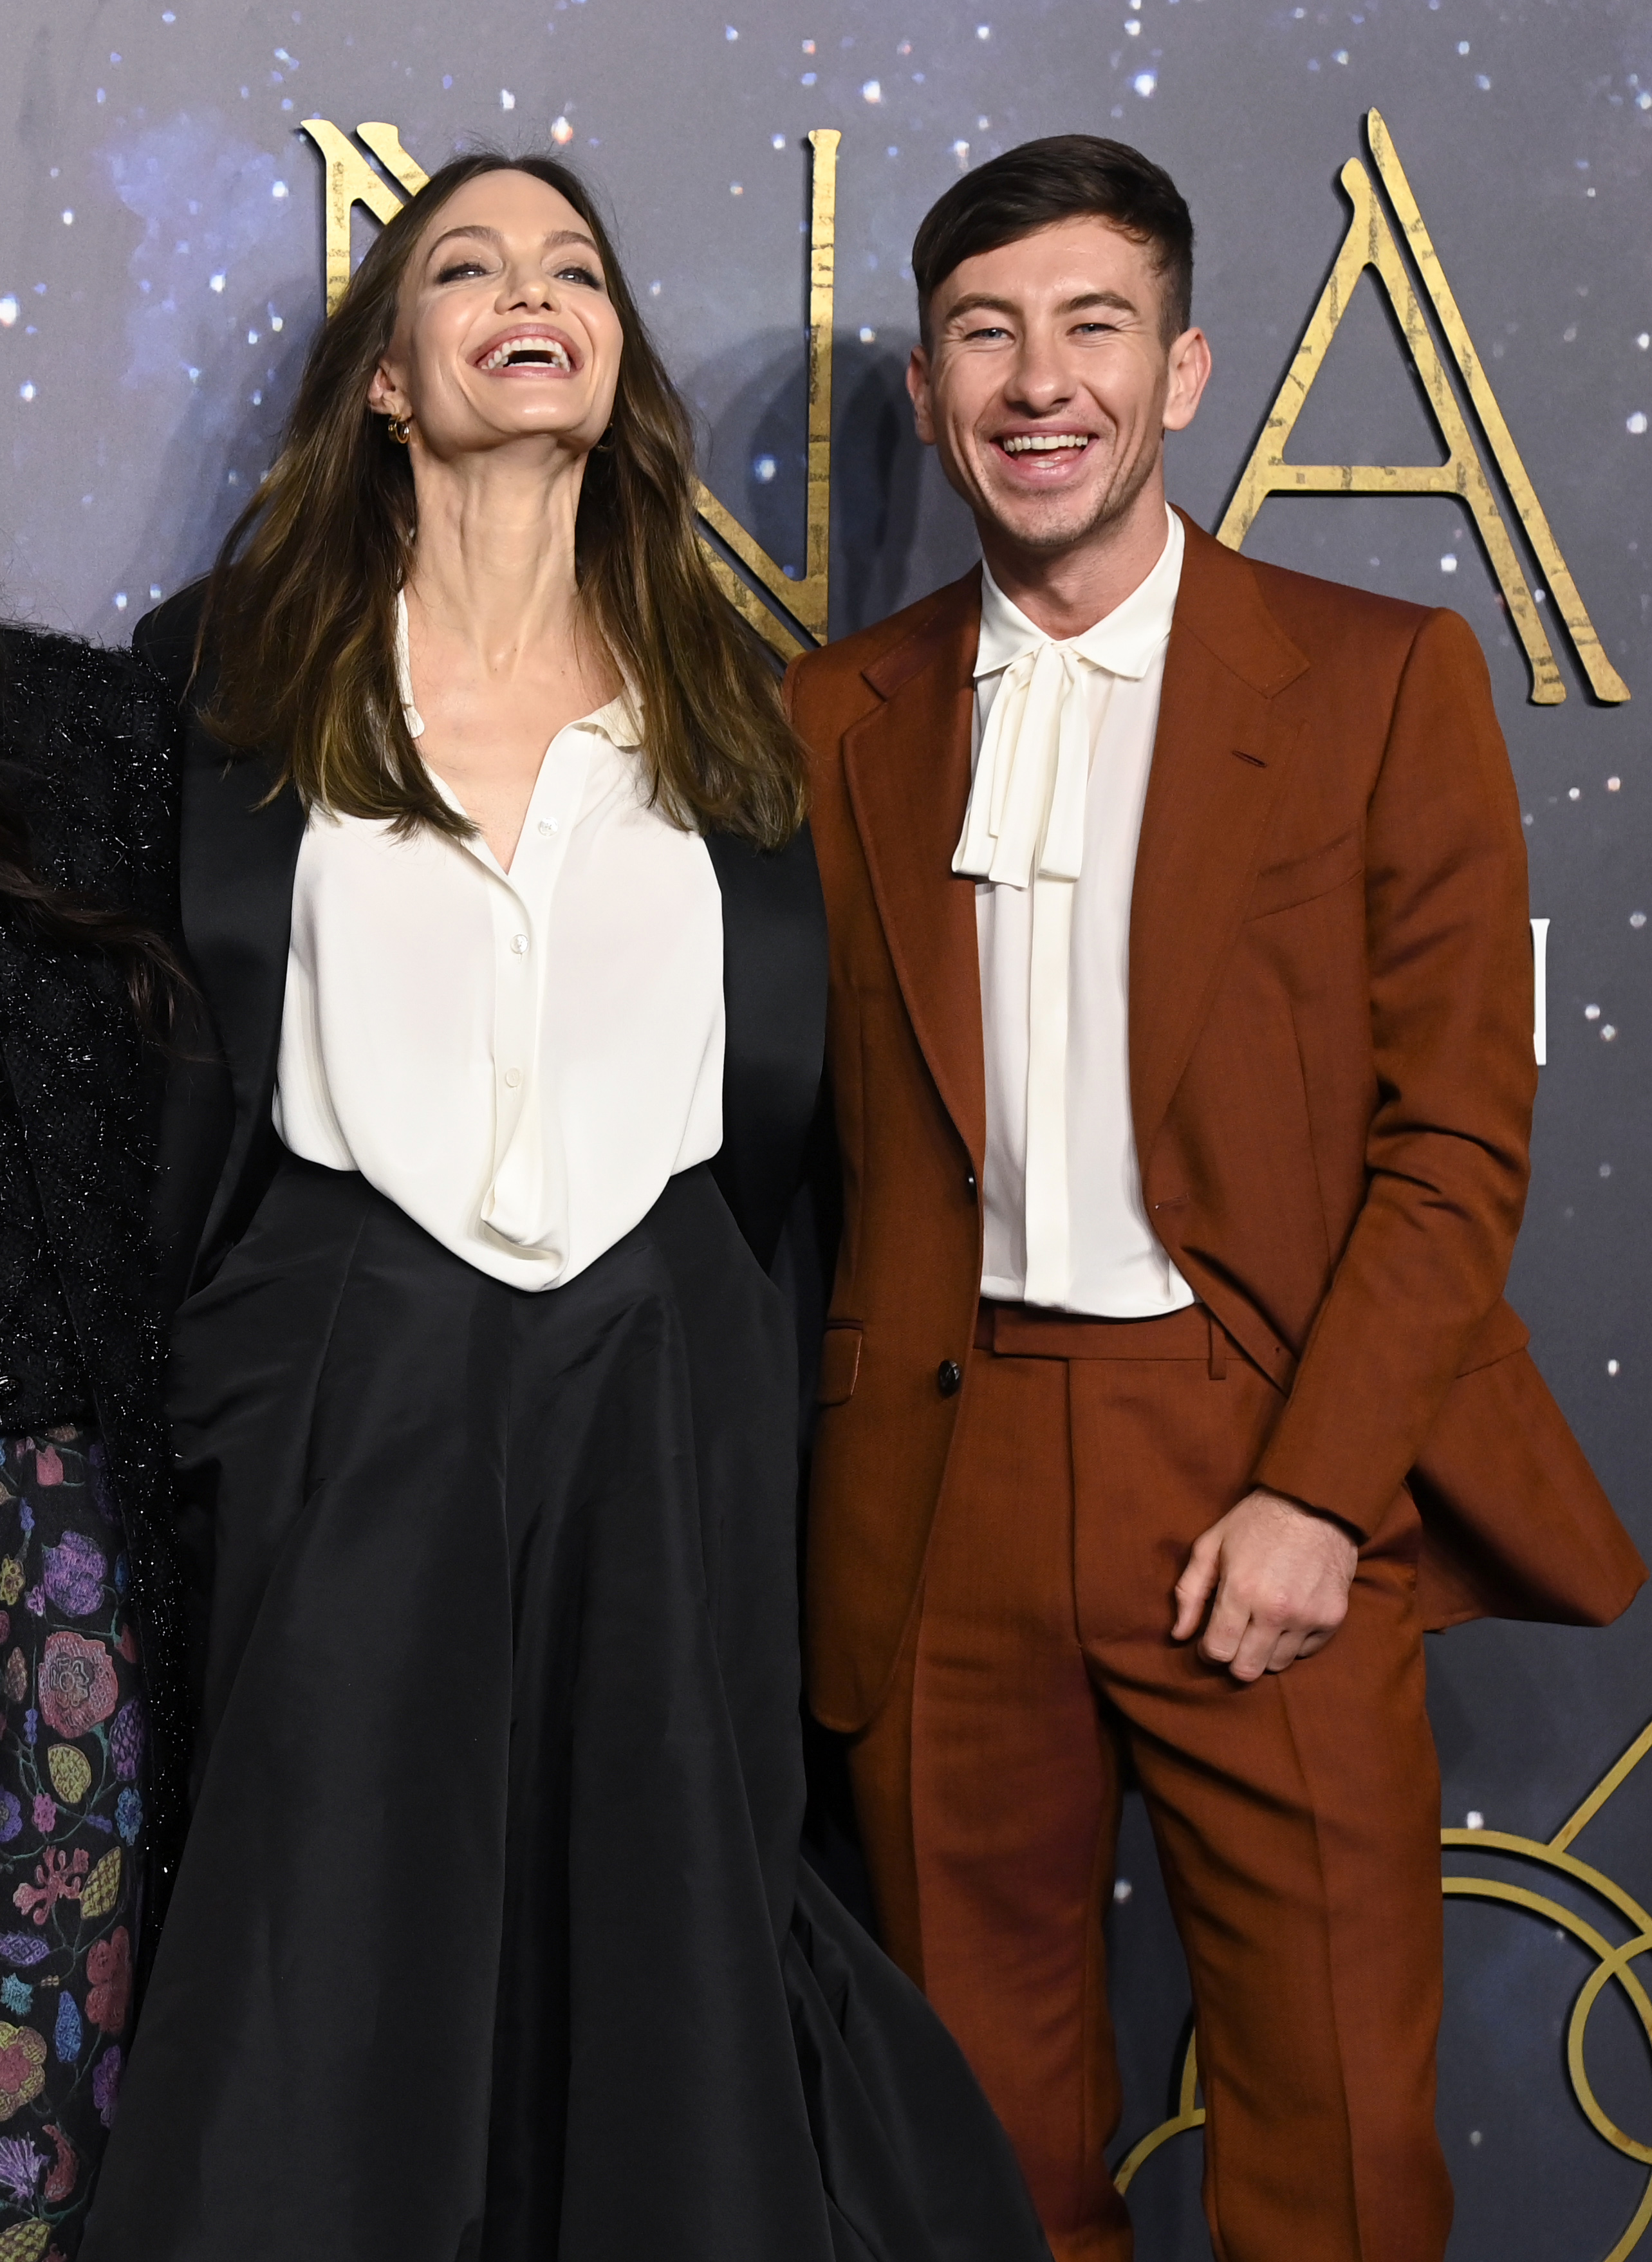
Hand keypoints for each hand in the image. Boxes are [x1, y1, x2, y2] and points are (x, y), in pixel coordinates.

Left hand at [1172, 1487, 1358, 1681]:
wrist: (1314, 1502)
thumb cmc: (1255, 1521)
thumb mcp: (1211, 1545)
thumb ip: (1190, 1592)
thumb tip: (1178, 1635)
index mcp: (1241, 1590)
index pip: (1218, 1652)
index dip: (1208, 1651)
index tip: (1211, 1639)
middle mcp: (1276, 1610)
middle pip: (1247, 1670)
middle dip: (1234, 1659)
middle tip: (1234, 1637)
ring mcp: (1308, 1616)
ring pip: (1277, 1665)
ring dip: (1264, 1651)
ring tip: (1261, 1623)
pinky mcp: (1333, 1618)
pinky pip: (1306, 1652)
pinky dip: (1293, 1642)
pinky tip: (1287, 1616)